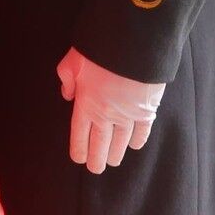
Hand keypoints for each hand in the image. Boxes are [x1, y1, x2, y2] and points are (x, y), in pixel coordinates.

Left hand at [57, 48, 164, 174]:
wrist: (134, 45)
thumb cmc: (99, 51)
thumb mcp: (72, 61)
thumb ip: (67, 79)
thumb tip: (67, 95)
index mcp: (86, 105)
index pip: (80, 134)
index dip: (79, 148)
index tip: (79, 159)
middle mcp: (107, 115)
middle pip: (100, 143)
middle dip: (97, 158)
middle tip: (96, 169)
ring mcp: (129, 114)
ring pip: (121, 140)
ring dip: (116, 152)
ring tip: (112, 161)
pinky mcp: (147, 109)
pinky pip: (142, 130)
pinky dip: (138, 140)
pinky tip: (134, 146)